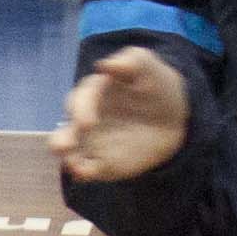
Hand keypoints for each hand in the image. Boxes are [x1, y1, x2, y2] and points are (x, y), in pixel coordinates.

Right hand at [49, 46, 189, 183]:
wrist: (172, 116)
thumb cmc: (154, 85)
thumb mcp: (147, 66)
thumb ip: (129, 62)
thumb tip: (104, 66)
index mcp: (92, 93)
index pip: (79, 100)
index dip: (81, 111)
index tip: (88, 123)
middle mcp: (84, 118)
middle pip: (65, 129)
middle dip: (63, 139)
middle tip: (67, 146)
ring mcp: (91, 142)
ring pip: (69, 152)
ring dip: (67, 158)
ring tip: (73, 164)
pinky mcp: (101, 162)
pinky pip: (87, 170)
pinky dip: (82, 172)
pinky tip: (86, 174)